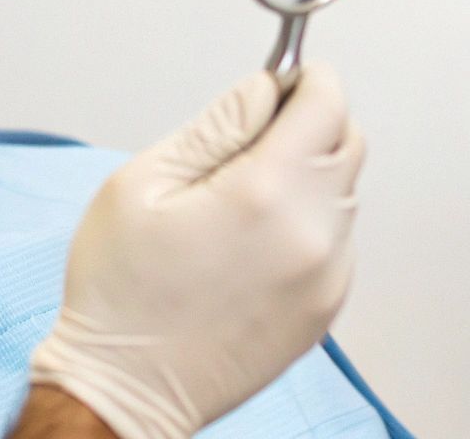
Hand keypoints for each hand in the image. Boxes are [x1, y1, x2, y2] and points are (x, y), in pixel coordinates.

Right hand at [27, 64, 364, 438]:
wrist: (127, 388)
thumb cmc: (121, 293)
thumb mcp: (143, 182)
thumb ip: (216, 126)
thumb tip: (263, 89)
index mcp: (266, 194)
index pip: (327, 104)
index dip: (305, 80)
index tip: (280, 81)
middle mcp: (312, 235)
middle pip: (348, 141)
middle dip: (309, 122)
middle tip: (249, 138)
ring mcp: (327, 276)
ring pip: (344, 190)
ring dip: (308, 173)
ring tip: (240, 198)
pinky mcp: (326, 306)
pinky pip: (336, 237)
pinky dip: (307, 220)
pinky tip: (251, 239)